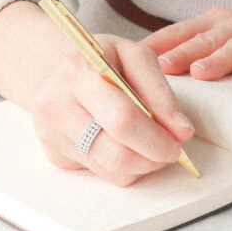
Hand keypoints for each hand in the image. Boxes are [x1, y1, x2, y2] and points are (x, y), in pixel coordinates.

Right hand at [30, 34, 194, 186]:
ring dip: (140, 164)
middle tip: (168, 149)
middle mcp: (56, 105)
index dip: (156, 137)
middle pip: (116, 155)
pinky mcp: (54, 155)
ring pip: (111, 171)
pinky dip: (120, 166)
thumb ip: (159, 92)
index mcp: (78, 72)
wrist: (54, 68)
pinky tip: (119, 143)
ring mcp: (50, 134)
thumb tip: (181, 131)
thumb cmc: (100, 61)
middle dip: (152, 158)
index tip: (178, 141)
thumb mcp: (134, 56)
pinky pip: (100, 174)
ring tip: (146, 143)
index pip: (122, 119)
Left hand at [142, 0, 231, 81]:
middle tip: (161, 68)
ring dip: (218, 59)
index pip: (180, 31)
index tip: (132, 57)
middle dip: (182, 52)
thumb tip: (148, 79)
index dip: (158, 43)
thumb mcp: (222, 42)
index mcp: (213, 23)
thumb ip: (193, 54)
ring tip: (200, 73)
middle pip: (205, 39)